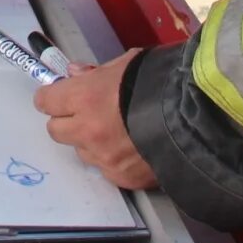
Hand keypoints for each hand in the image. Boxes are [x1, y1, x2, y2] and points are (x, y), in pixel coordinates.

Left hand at [33, 49, 157, 189]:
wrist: (197, 116)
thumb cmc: (161, 82)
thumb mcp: (126, 64)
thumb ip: (96, 72)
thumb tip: (74, 73)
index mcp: (84, 98)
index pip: (46, 101)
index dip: (52, 97)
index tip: (57, 95)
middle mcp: (88, 131)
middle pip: (55, 130)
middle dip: (66, 120)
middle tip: (84, 113)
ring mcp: (104, 158)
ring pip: (82, 152)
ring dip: (90, 142)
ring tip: (117, 131)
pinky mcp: (122, 178)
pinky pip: (106, 169)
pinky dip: (113, 159)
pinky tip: (132, 147)